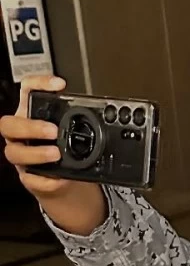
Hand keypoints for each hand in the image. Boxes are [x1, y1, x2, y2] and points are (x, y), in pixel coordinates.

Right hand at [1, 74, 69, 194]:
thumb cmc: (64, 150)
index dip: (38, 84)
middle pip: (9, 124)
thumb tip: (104, 117)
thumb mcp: (70, 133)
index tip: (59, 85)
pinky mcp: (28, 177)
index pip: (27, 91)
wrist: (61, 181)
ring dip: (36, 153)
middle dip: (31, 126)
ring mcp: (21, 155)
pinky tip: (57, 178)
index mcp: (31, 115)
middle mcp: (21, 134)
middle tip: (53, 130)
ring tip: (57, 154)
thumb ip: (79, 123)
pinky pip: (30, 179)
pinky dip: (44, 179)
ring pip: (15, 152)